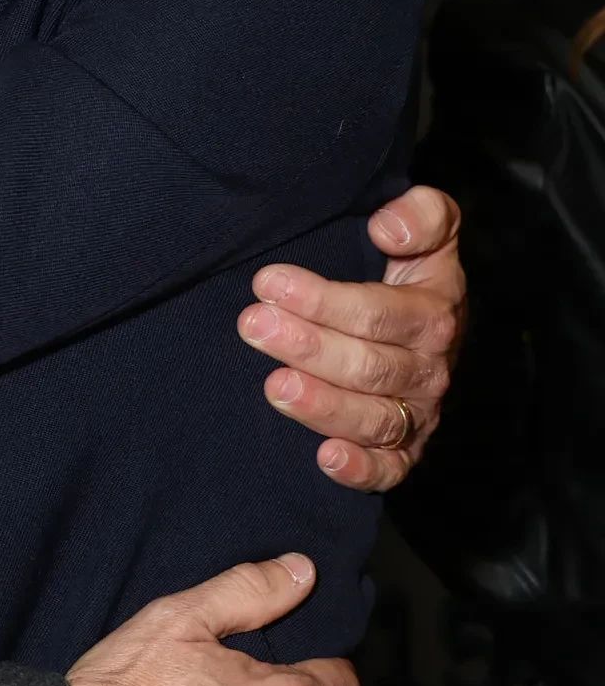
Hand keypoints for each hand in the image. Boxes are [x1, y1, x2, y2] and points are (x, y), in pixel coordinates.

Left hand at [236, 182, 461, 493]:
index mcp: (433, 316)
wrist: (427, 329)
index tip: (268, 282)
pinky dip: (359, 470)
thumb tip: (389, 227)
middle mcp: (429, 371)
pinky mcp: (404, 452)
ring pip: (372, 418)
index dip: (324, 300)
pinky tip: (323, 458)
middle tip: (253, 325)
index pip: (377, 313)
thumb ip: (423, 215)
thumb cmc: (410, 275)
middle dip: (307, 345)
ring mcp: (418, 415)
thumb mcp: (429, 232)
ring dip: (321, 405)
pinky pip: (389, 471)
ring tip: (273, 386)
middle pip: (368, 366)